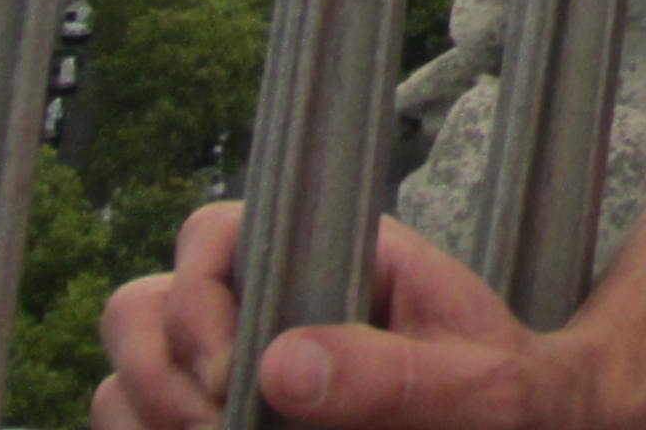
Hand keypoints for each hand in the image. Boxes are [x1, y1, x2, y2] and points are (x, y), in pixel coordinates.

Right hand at [98, 203, 617, 429]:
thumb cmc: (521, 401)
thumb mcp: (483, 389)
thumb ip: (393, 375)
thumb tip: (280, 365)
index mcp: (332, 263)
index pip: (213, 235)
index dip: (198, 301)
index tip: (229, 378)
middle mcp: (269, 307)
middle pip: (142, 306)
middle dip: (158, 371)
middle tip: (218, 428)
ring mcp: (237, 373)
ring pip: (124, 378)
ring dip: (148, 416)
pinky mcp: (225, 424)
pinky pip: (134, 429)